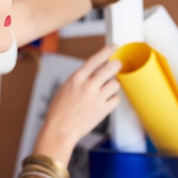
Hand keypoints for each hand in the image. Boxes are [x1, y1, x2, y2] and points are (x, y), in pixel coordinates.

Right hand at [34, 46, 121, 160]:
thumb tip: (92, 72)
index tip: (112, 48)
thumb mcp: (65, 89)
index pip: (95, 60)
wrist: (60, 130)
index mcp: (77, 79)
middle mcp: (89, 86)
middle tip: (118, 64)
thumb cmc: (59, 112)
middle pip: (110, 68)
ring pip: (115, 83)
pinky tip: (107, 100)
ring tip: (107, 88)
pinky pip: (116, 99)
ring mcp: (97, 98)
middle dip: (116, 64)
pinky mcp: (103, 110)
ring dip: (113, 84)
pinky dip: (113, 99)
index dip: (106, 52)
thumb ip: (79, 79)